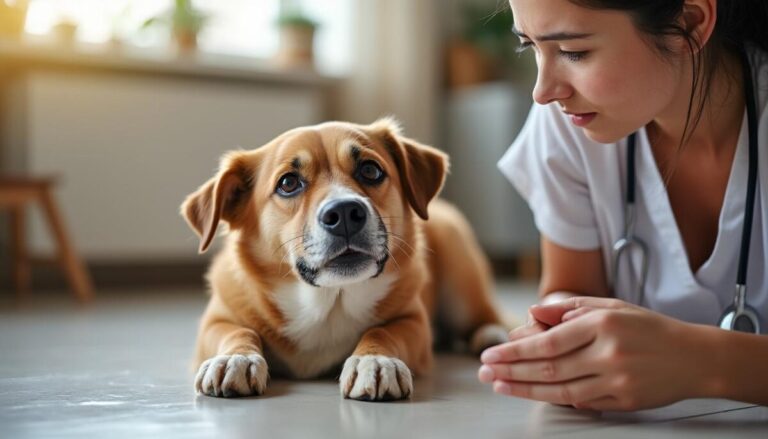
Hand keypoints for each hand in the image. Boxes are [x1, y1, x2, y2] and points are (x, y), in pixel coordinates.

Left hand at [477, 297, 708, 410]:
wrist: (694, 358)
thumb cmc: (648, 327)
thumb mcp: (612, 306)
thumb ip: (570, 308)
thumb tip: (533, 311)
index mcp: (603, 324)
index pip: (548, 342)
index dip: (515, 351)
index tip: (491, 355)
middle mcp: (609, 353)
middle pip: (549, 367)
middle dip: (511, 371)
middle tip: (484, 373)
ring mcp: (617, 381)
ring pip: (561, 389)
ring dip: (525, 389)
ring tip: (499, 386)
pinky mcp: (624, 401)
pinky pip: (582, 402)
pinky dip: (555, 398)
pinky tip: (533, 393)